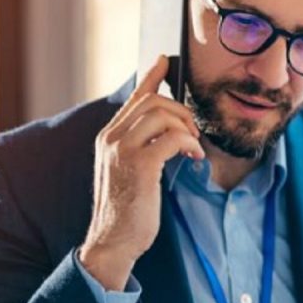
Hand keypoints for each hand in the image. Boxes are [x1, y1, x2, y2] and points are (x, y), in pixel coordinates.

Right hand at [78, 55, 204, 290]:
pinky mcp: (140, 165)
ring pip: (162, 114)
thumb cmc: (127, 208)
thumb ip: (141, 145)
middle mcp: (111, 138)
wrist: (113, 241)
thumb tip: (167, 128)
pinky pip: (173, 138)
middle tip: (194, 131)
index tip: (164, 61)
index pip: (134, 97)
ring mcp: (122, 150)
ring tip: (193, 147)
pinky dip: (190, 144)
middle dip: (181, 110)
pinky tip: (194, 158)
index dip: (151, 76)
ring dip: (187, 128)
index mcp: (108, 137)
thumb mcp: (130, 170)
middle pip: (152, 101)